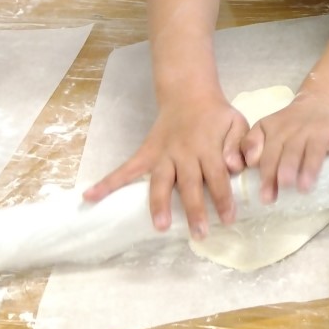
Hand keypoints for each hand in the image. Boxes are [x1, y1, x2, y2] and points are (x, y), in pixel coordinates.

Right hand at [84, 93, 248, 237]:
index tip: (228, 219)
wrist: (189, 94)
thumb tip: (235, 167)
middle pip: (189, 184)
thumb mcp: (236, 123)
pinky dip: (108, 182)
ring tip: (159, 226)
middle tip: (199, 233)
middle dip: (194, 209)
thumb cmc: (216, 114)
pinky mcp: (146, 153)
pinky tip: (90, 196)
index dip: (223, 198)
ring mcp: (162, 154)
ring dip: (158, 204)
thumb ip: (239, 145)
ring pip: (160, 182)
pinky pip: (126, 169)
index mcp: (208, 147)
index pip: (217, 176)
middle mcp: (184, 153)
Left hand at [231, 91, 328, 204]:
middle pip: (291, 151)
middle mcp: (298, 129)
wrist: (318, 102)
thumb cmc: (288, 124)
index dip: (267, 173)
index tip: (266, 195)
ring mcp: (321, 129)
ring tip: (307, 186)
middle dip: (286, 169)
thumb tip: (249, 162)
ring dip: (311, 167)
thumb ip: (251, 143)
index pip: (270, 153)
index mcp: (277, 129)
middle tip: (284, 186)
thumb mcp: (265, 127)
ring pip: (315, 149)